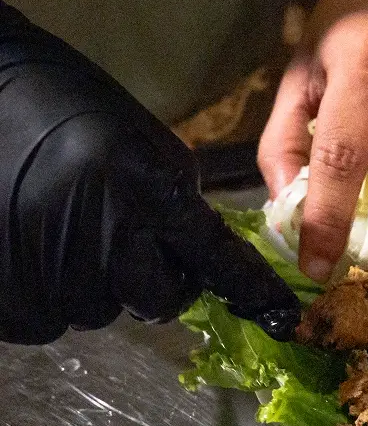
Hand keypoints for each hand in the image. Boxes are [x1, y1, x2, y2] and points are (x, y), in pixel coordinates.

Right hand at [0, 1, 300, 344]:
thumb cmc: (64, 107)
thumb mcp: (142, 142)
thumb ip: (179, 203)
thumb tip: (204, 254)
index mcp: (144, 194)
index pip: (217, 261)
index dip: (252, 292)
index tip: (282, 316)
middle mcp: (103, 242)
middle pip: (158, 302)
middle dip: (153, 277)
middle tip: (120, 235)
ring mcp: (51, 276)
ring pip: (99, 311)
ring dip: (94, 283)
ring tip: (62, 228)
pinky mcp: (9, 299)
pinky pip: (47, 319)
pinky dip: (45, 291)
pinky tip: (30, 243)